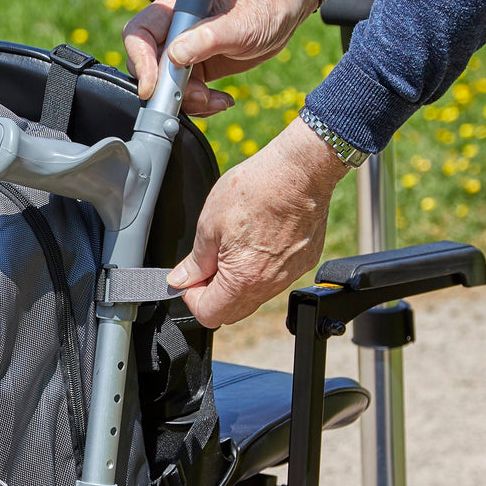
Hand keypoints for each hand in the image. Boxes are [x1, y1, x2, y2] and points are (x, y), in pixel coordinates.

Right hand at [123, 0, 336, 116]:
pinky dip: (201, 104)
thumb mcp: (239, 24)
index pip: (139, 34)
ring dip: (188, 101)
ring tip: (216, 101)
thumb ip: (206, 38)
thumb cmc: (264, 4)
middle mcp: (175, 30)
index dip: (140, 62)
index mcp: (176, 8)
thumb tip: (175, 56)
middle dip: (169, 90)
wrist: (283, 10)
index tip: (153, 87)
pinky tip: (222, 100)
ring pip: (167, 85)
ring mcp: (185, 51)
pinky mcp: (197, 68)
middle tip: (199, 97)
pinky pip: (186, 93)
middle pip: (150, 66)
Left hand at [168, 117, 351, 327]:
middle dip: (213, 293)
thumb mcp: (209, 224)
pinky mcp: (303, 262)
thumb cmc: (256, 189)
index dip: (192, 297)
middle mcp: (269, 286)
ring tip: (232, 245)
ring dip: (236, 281)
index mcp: (242, 280)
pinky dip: (260, 268)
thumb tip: (181, 280)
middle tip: (208, 262)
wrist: (300, 170)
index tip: (191, 276)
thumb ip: (195, 261)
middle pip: (232, 312)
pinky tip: (257, 239)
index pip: (209, 315)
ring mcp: (290, 276)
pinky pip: (275, 278)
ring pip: (254, 295)